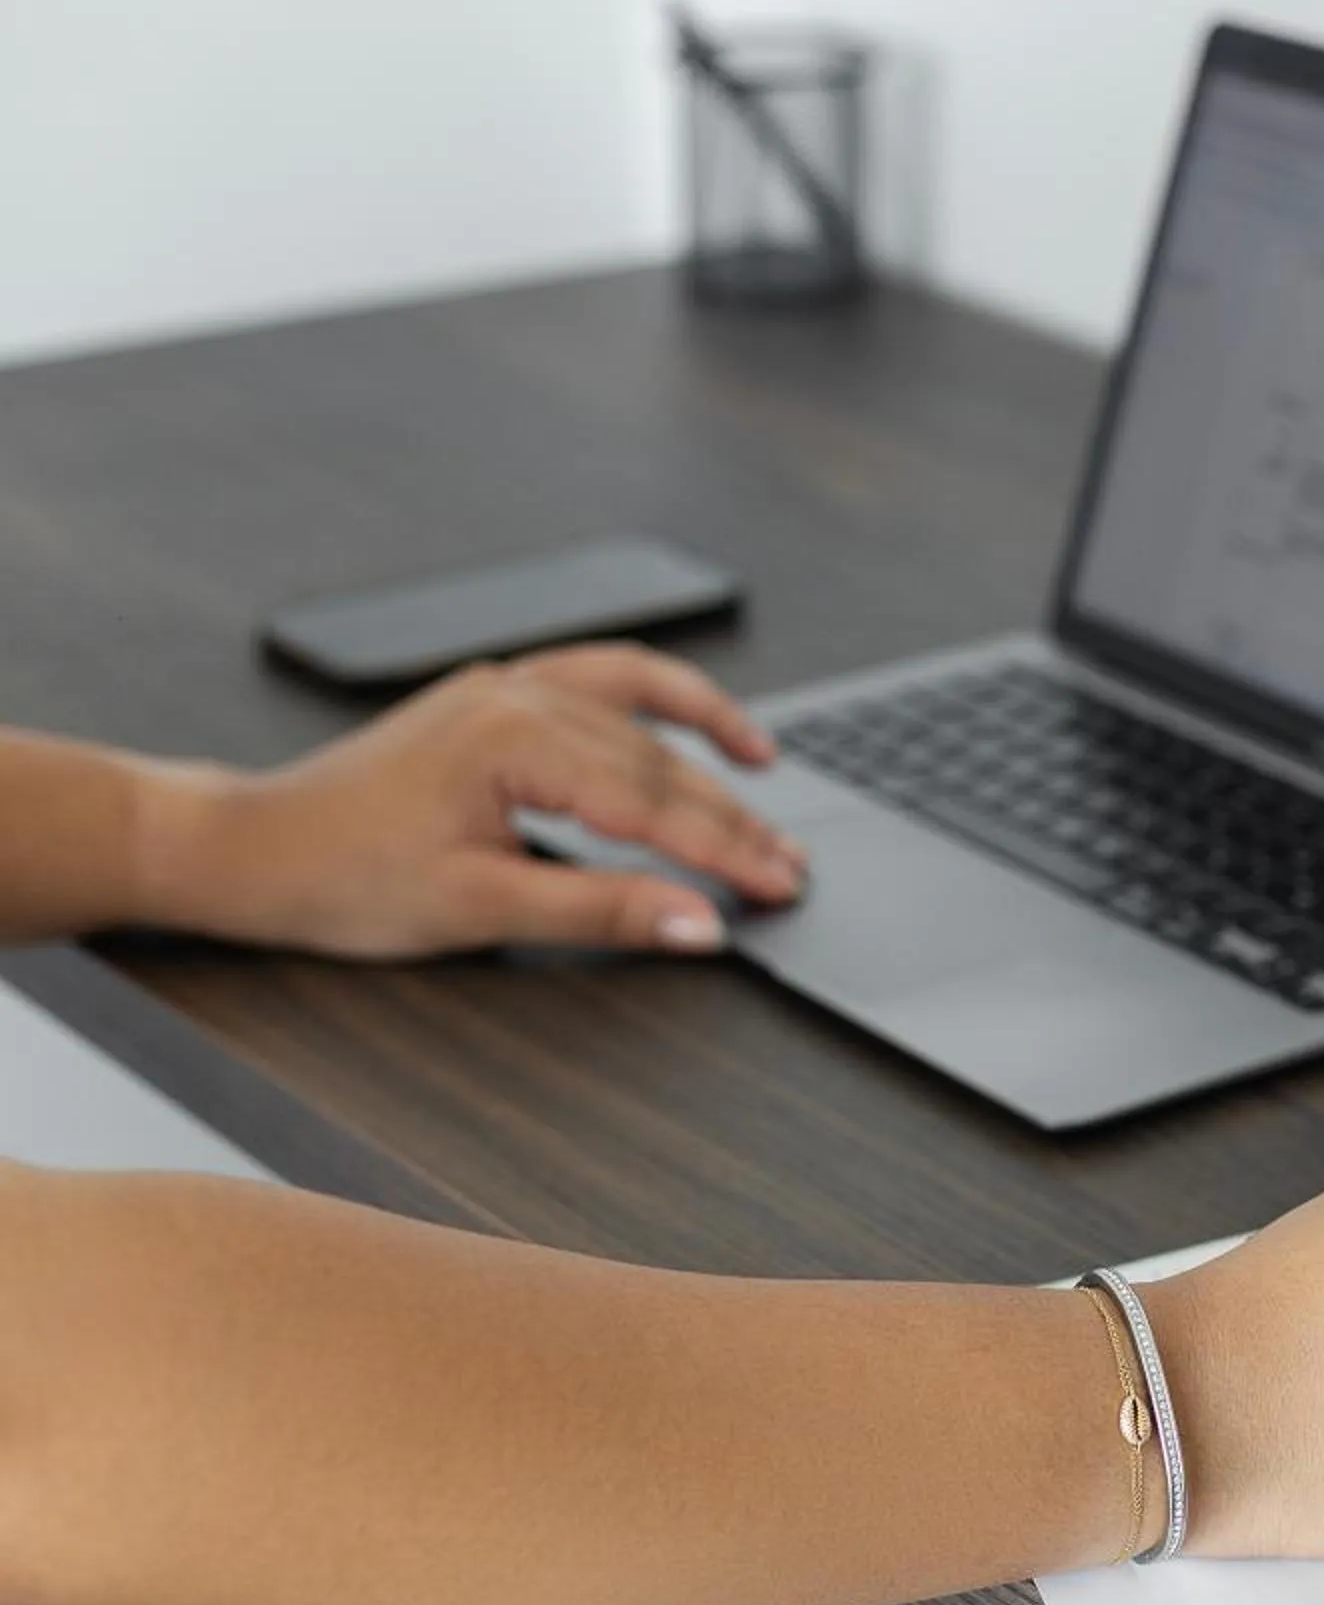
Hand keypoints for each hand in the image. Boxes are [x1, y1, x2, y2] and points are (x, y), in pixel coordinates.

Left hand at [147, 645, 806, 958]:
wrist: (252, 849)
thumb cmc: (341, 880)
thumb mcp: (480, 910)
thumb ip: (601, 911)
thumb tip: (697, 924)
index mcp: (511, 739)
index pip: (651, 801)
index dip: (725, 849)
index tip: (779, 886)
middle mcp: (515, 695)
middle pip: (656, 760)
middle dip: (730, 817)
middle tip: (790, 867)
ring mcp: (506, 688)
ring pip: (639, 719)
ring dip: (708, 757)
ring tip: (769, 788)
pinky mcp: (498, 698)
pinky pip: (602, 680)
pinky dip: (660, 699)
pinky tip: (700, 725)